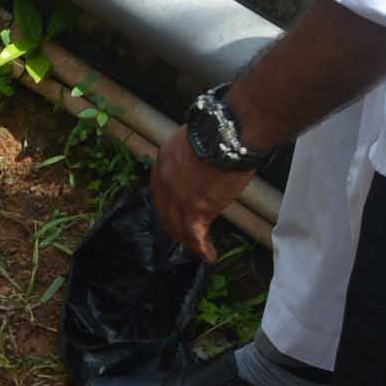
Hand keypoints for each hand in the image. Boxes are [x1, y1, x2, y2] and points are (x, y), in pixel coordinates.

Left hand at [150, 126, 255, 263]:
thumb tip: (202, 161)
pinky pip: (195, 236)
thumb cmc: (217, 131)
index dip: (167, 203)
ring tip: (197, 248)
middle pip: (164, 211)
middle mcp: (164, 182)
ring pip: (177, 226)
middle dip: (173, 225)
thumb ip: (191, 153)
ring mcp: (177, 198)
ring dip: (186, 240)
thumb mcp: (192, 138)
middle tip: (184, 235)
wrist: (224, 136)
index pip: (160, 189)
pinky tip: (209, 255)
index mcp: (163, 161)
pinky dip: (201, 248)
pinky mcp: (195, 211)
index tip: (176, 210)